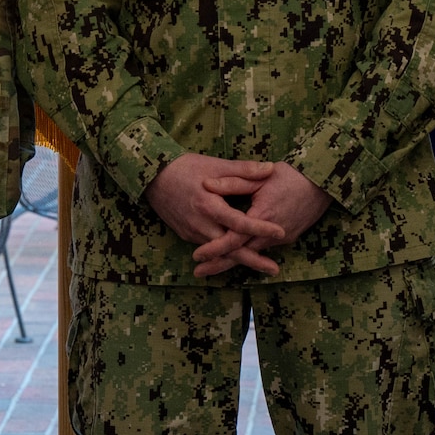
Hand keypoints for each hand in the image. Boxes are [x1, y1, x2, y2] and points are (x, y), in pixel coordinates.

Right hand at [145, 153, 284, 257]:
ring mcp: (192, 233)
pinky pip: (209, 249)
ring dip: (239, 260)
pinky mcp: (186, 235)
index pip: (239, 222)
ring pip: (219, 252)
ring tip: (263, 266)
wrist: (153, 177)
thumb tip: (271, 169)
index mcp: (210, 205)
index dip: (260, 228)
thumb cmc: (186, 167)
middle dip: (253, 260)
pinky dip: (224, 254)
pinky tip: (238, 256)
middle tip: (274, 270)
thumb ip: (244, 170)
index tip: (280, 233)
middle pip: (230, 248)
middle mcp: (201, 224)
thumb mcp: (216, 165)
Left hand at [191, 163, 332, 278]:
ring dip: (234, 260)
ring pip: (253, 254)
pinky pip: (264, 249)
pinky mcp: (288, 239)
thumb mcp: (260, 176)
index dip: (214, 248)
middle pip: (241, 254)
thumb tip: (205, 184)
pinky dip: (249, 253)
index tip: (196, 255)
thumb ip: (232, 182)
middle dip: (219, 265)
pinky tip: (237, 255)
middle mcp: (272, 233)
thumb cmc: (291, 175)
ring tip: (212, 268)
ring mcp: (282, 239)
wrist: (323, 183)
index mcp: (261, 216)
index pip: (233, 239)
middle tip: (198, 273)